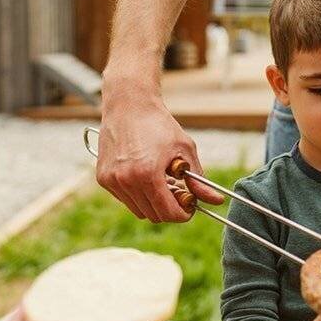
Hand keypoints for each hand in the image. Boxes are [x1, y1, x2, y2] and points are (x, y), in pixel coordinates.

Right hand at [96, 95, 221, 222]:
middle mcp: (126, 180)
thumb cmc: (159, 125)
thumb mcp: (185, 150)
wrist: (128, 105)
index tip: (190, 206)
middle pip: (154, 216)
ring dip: (153, 203)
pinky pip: (126, 200)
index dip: (183, 214)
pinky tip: (146, 176)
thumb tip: (217, 201)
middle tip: (178, 192)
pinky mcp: (103, 178)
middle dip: (170, 208)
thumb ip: (199, 180)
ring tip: (163, 182)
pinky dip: (138, 195)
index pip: (168, 213)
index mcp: (148, 174)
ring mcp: (112, 180)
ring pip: (139, 211)